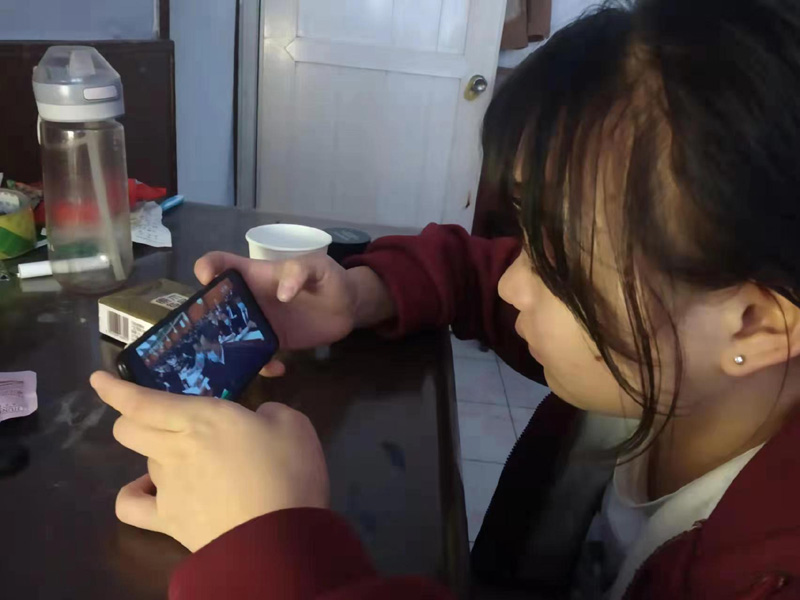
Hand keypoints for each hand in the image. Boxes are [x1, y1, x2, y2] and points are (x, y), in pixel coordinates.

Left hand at [91, 371, 328, 551]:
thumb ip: (270, 414)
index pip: (143, 401)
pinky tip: (153, 491)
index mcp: (202, 419)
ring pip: (144, 459)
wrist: (279, 540)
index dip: (116, 389)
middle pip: (129, 429)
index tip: (97, 379)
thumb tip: (258, 421)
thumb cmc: (288, 473)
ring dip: (159, 453)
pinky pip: (133, 505)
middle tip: (158, 417)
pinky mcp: (169, 521)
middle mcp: (175, 449)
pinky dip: (137, 494)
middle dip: (132, 418)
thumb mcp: (294, 425)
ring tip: (190, 461)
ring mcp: (167, 487)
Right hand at [194, 252, 394, 375]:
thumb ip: (300, 272)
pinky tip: (278, 367)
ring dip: (226, 349)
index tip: (205, 280)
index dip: (207, 267)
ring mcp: (260, 324)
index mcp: (256, 275)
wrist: (349, 307)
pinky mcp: (273, 343)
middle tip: (205, 335)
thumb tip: (282, 293)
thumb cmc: (331, 279)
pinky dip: (262, 366)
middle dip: (203, 319)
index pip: (221, 264)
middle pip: (216, 306)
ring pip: (230, 336)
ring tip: (232, 361)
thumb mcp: (318, 267)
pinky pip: (257, 358)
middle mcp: (251, 300)